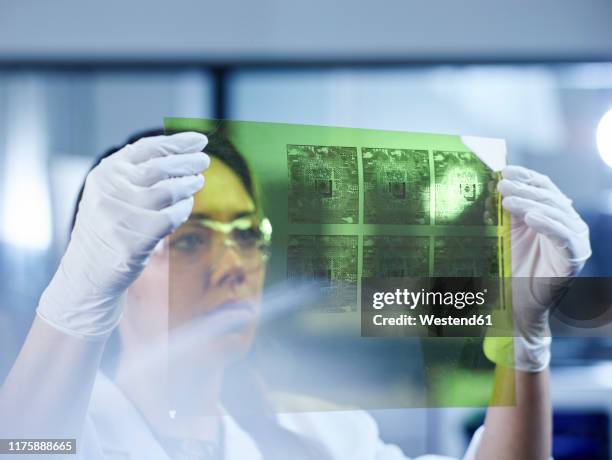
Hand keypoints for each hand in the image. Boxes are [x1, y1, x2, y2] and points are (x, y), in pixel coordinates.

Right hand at [37, 133, 209, 339]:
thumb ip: (135, 172)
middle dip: (188, 162)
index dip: (177, 142)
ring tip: (197, 181)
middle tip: (204, 161)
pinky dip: (183, 209)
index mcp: (105, 173)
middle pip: (161, 168)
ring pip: (169, 191)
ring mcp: (122, 215)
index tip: (200, 141)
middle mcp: (110, 190)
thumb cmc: (108, 227)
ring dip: (189, 184)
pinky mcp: (135, 238)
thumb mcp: (111, 193)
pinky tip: (186, 206)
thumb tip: (178, 151)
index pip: (147, 148)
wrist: (89, 270)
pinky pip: (172, 217)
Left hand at [487, 165, 590, 370]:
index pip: (541, 186)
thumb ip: (500, 212)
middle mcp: (565, 222)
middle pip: (548, 196)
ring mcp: (573, 239)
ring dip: (530, 203)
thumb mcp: (502, 233)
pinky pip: (564, 236)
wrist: (514, 303)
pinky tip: (531, 218)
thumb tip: (488, 186)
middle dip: (523, 188)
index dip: (524, 176)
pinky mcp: (574, 257)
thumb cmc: (507, 267)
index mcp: (550, 213)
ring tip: (508, 201)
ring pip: (556, 212)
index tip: (503, 170)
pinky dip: (547, 224)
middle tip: (501, 185)